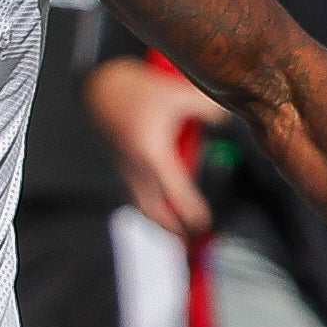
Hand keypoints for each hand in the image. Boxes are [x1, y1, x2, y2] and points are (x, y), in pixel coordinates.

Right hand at [84, 56, 228, 239]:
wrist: (100, 87)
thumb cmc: (134, 90)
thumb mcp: (177, 93)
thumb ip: (207, 108)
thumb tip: (226, 119)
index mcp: (153, 154)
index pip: (176, 193)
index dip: (191, 212)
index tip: (204, 224)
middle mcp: (138, 167)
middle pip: (154, 211)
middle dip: (171, 228)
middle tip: (189, 239)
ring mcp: (127, 168)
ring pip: (143, 205)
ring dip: (159, 220)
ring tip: (175, 230)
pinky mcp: (122, 164)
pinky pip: (136, 194)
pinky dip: (150, 205)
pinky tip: (159, 205)